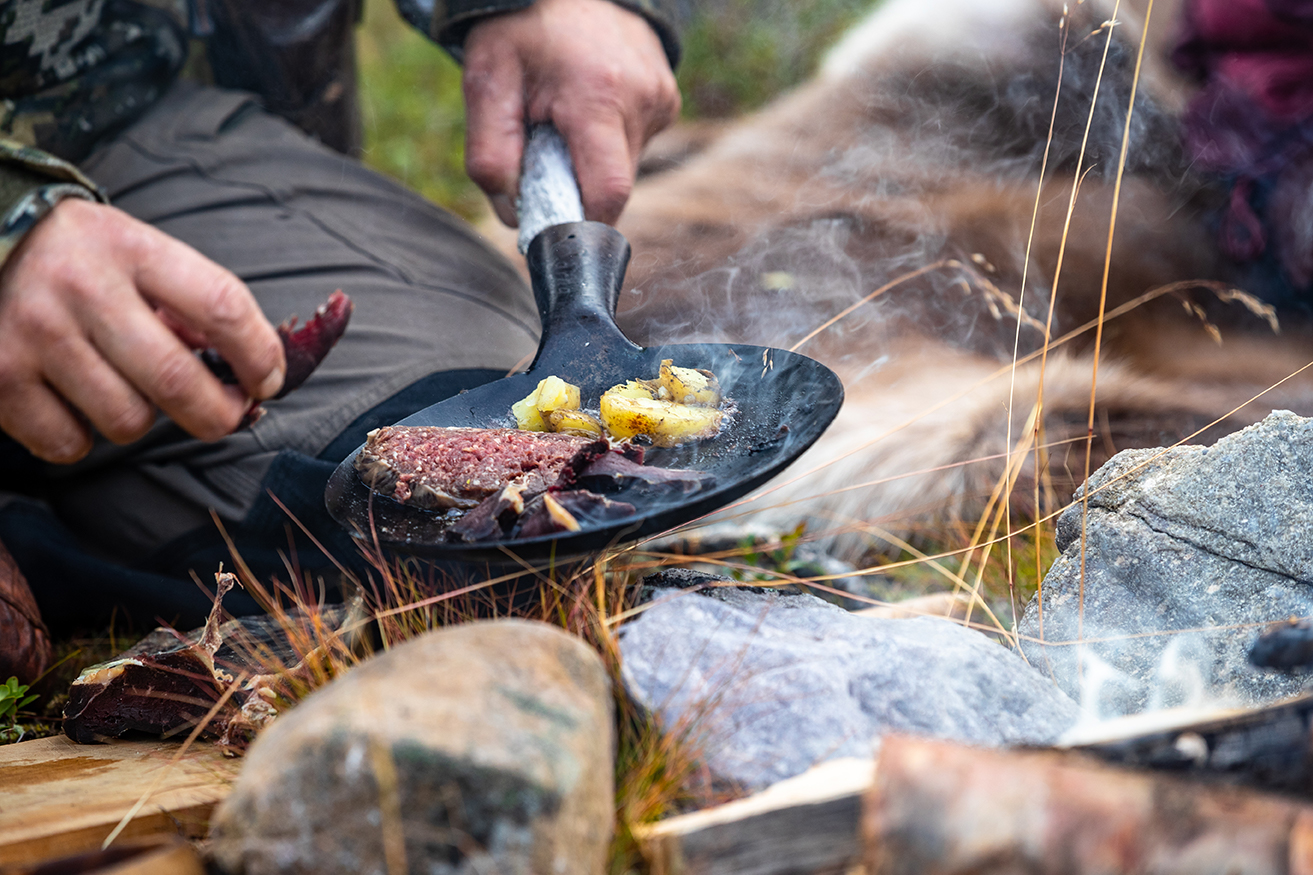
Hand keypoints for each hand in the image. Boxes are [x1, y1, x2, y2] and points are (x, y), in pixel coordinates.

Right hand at [0, 199, 284, 462]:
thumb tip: (246, 371)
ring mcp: (34, 334)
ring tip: (124, 387)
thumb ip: (189, 302)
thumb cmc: (77, 256)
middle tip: (224, 415)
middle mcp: (80, 288)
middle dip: (218, 413)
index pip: (221, 306)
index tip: (268, 380)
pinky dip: (82, 437)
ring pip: (127, 420)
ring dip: (142, 419)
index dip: (259, 355)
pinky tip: (73, 401)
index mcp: (129, 247)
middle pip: (176, 381)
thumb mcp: (136, 252)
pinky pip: (70, 443)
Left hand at [462, 0, 680, 225]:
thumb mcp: (487, 82)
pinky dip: (606, 142)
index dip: (581, 223)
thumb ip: (490, 155)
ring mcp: (660, 98)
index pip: (606, 193)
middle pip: (614, 187)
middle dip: (577, 188)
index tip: (552, 226)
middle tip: (545, 155)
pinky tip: (589, 107)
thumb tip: (513, 217)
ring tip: (565, 122)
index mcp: (597, 96)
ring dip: (591, 164)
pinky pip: (635, 145)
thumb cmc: (520, 29)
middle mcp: (641, 98)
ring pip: (624, 169)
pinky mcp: (667, 100)